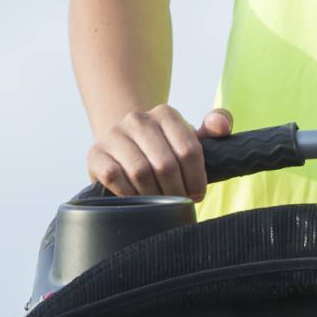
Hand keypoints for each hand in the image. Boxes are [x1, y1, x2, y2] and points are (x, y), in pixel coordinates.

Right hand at [86, 105, 231, 199]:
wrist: (126, 147)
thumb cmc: (167, 146)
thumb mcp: (193, 136)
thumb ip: (217, 126)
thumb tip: (221, 125)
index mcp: (166, 113)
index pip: (189, 150)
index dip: (197, 177)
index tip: (198, 193)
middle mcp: (138, 119)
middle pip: (165, 164)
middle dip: (177, 189)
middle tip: (180, 201)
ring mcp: (114, 135)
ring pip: (140, 172)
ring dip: (154, 194)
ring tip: (162, 202)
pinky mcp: (96, 153)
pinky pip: (114, 177)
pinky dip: (130, 193)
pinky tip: (138, 198)